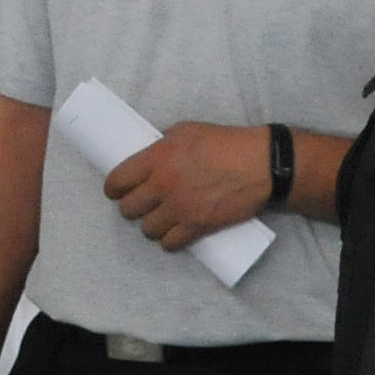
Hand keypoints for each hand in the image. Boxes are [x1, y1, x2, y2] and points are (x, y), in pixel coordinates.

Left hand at [104, 122, 278, 250]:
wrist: (260, 165)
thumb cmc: (225, 142)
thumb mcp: (187, 131)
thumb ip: (163, 145)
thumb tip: (150, 158)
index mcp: (157, 158)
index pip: (117, 180)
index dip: (113, 189)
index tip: (117, 192)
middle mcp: (163, 185)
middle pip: (128, 209)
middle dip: (132, 207)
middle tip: (142, 205)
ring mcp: (179, 208)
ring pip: (147, 229)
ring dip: (151, 226)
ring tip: (160, 219)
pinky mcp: (197, 226)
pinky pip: (170, 243)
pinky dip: (169, 241)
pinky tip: (173, 235)